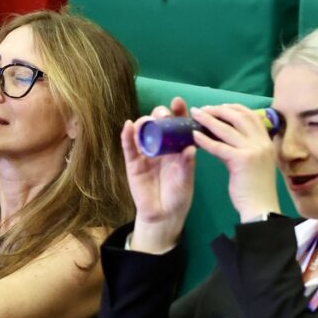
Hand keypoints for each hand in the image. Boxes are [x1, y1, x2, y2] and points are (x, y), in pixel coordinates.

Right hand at [122, 98, 196, 253]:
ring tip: (150, 122)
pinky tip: (129, 126)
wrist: (164, 215)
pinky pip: (128, 146)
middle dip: (160, 114)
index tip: (178, 102)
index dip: (177, 113)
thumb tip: (190, 149)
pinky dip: (127, 135)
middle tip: (164, 114)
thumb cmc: (178, 196)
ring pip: (142, 132)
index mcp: (177, 148)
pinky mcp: (133, 163)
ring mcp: (145, 154)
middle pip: (158, 124)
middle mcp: (160, 147)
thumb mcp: (186, 180)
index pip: (177, 126)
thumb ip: (186, 165)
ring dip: (145, 122)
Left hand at [190, 104, 279, 221]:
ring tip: (194, 115)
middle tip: (202, 109)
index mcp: (267, 142)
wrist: (261, 208)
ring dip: (208, 119)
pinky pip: (219, 146)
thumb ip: (240, 148)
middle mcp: (263, 143)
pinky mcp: (243, 160)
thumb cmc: (254, 188)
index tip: (219, 107)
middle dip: (219, 110)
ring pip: (227, 128)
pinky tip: (194, 136)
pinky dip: (205, 139)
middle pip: (239, 117)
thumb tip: (221, 136)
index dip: (234, 108)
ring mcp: (254, 150)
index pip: (251, 116)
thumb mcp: (252, 162)